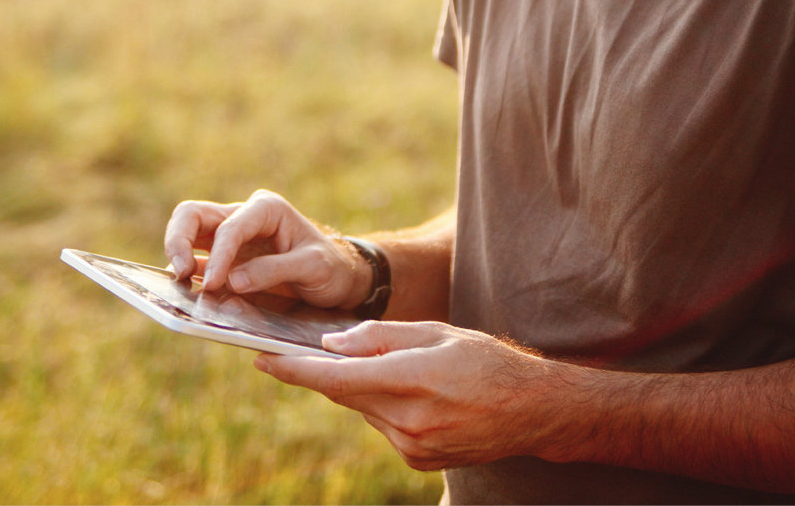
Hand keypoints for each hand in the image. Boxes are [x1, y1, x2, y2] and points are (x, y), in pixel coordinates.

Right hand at [163, 189, 369, 309]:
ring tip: (178, 284)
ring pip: (187, 234)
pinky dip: (187, 276)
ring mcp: (230, 239)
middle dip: (179, 240)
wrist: (337, 279)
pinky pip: (197, 263)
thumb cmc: (329, 266)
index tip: (215, 283)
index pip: (230, 226)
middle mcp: (243, 217)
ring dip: (178, 257)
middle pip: (193, 215)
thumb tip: (232, 281)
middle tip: (181, 273)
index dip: (219, 254)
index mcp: (266, 209)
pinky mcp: (224, 262)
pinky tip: (185, 295)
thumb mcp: (313, 266)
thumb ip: (274, 270)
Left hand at [254, 320, 570, 470]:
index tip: (262, 358)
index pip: (338, 378)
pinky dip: (383, 405)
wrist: (532, 411)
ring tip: (392, 366)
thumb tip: (332, 343)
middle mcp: (409, 421)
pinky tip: (413, 391)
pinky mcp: (417, 461)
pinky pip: (383, 426)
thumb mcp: (438, 332)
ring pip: (364, 410)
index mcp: (414, 380)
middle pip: (346, 394)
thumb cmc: (488, 360)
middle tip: (309, 349)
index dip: (295, 370)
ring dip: (363, 387)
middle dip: (328, 371)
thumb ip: (383, 336)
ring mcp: (413, 447)